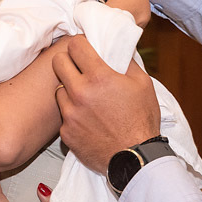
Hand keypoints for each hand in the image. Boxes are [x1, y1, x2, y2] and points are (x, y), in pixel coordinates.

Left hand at [53, 35, 159, 172]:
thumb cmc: (142, 119)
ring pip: (58, 89)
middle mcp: (79, 92)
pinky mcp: (65, 132)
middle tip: (78, 67)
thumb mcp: (143, 83)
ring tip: (85, 97)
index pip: (74, 45)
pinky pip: (63, 115)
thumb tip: (117, 48)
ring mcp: (70, 113)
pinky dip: (72, 113)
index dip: (80, 44)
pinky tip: (87, 119)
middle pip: (58, 62)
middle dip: (67, 61)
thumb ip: (127, 61)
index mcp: (98, 77)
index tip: (84, 48)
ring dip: (69, 89)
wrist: (135, 158)